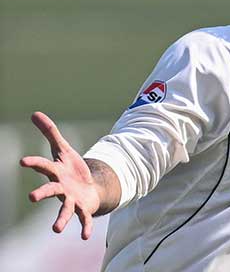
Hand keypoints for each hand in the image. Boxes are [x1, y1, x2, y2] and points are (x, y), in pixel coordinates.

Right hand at [20, 112, 100, 239]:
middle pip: (51, 190)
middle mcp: (61, 188)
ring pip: (64, 209)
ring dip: (60, 219)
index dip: (35, 163)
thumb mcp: (63, 148)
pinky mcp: (83, 208)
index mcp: (56, 172)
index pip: (44, 166)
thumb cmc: (71, 169)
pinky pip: (84, 219)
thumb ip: (50, 133)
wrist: (87, 187)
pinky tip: (86, 236)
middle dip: (42, 193)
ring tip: (56, 230)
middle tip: (32, 198)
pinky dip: (85, 227)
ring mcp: (71, 199)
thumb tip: (34, 113)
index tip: (23, 161)